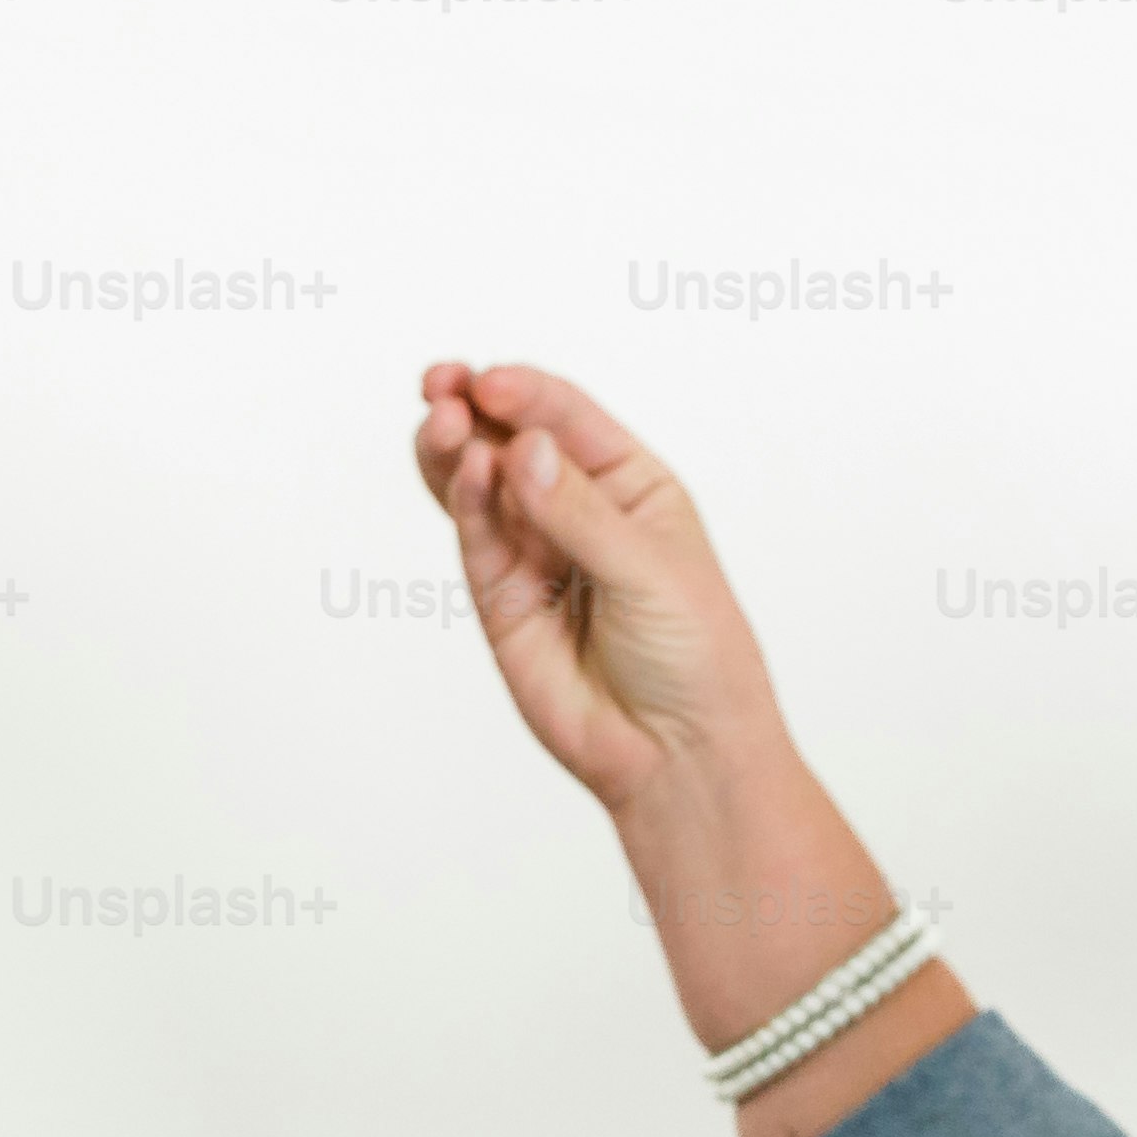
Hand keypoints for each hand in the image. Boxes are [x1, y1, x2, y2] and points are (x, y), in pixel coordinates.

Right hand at [410, 362, 788, 813]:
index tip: (489, 382)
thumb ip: (580, 513)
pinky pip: (477, 539)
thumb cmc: (695, 656)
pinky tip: (466, 474)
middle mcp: (577, 511)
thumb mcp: (650, 569)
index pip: (569, 421)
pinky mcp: (501, 601)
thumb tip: (525, 451)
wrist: (678, 754)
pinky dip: (465, 504)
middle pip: (512, 441)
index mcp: (632, 485)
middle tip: (441, 387)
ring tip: (441, 423)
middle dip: (472, 408)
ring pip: (480, 486)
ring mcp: (535, 554)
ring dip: (455, 450)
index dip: (526, 395)